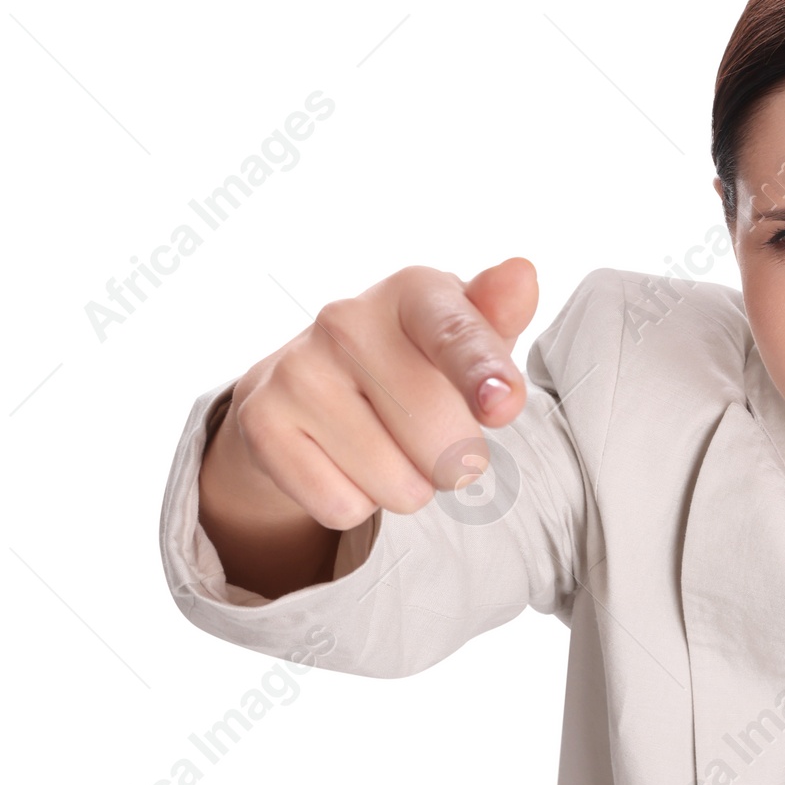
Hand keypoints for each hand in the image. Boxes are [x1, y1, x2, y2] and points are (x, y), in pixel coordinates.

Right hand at [214, 256, 539, 531]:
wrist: (304, 389)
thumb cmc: (411, 364)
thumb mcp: (462, 340)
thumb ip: (497, 319)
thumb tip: (522, 276)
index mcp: (412, 292)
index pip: (455, 334)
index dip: (482, 373)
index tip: (502, 406)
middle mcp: (347, 320)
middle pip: (442, 440)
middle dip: (455, 463)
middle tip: (429, 438)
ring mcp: (298, 369)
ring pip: (398, 486)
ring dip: (406, 488)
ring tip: (384, 447)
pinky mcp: (261, 422)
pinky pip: (344, 508)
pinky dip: (355, 504)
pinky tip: (342, 462)